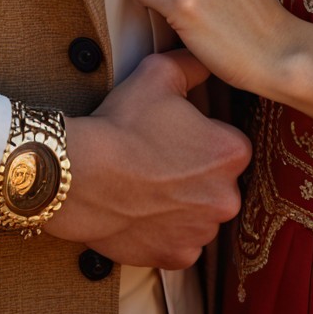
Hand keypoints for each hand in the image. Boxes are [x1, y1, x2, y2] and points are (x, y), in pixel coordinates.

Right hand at [45, 49, 250, 270]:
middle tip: (159, 161)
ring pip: (200, 215)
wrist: (81, 174)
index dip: (201, 137)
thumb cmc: (122, 125)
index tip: (176, 136)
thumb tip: (207, 56)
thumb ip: (193, 64)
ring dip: (182, 205)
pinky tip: (143, 212)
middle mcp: (227, 197)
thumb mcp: (159, 75)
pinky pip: (180, 243)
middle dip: (196, 174)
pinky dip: (166, 232)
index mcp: (232, 152)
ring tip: (147, 186)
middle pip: (218, 183)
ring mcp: (202, 232)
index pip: (229, 144)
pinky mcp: (177, 256)